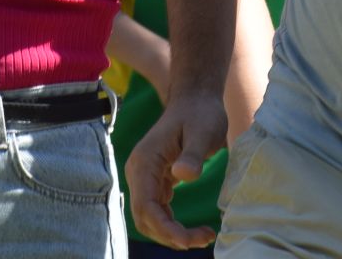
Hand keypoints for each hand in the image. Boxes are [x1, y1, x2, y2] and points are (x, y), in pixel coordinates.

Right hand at [125, 90, 225, 248]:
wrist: (196, 100)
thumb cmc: (201, 114)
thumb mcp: (202, 132)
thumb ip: (192, 155)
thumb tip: (181, 176)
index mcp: (145, 162)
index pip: (147, 206)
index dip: (166, 229)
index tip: (189, 241)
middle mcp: (138, 172)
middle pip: (145, 218)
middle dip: (170, 236)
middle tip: (203, 239)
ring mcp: (145, 178)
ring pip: (150, 218)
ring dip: (172, 234)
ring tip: (203, 236)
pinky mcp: (155, 181)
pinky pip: (158, 211)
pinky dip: (173, 225)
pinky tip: (194, 229)